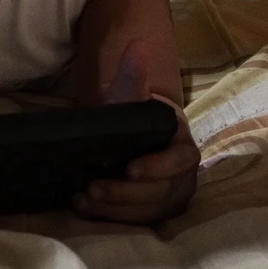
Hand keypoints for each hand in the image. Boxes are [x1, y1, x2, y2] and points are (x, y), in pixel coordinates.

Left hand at [71, 42, 198, 223]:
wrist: (132, 136)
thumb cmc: (135, 116)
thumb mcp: (131, 97)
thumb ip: (134, 76)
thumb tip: (137, 46)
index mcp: (182, 146)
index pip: (180, 161)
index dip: (157, 167)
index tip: (130, 169)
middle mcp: (182, 175)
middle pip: (160, 192)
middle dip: (125, 193)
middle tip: (93, 186)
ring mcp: (169, 196)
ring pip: (147, 210)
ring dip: (114, 208)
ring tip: (84, 198)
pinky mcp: (152, 212)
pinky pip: (136, 222)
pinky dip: (110, 217)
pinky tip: (85, 207)